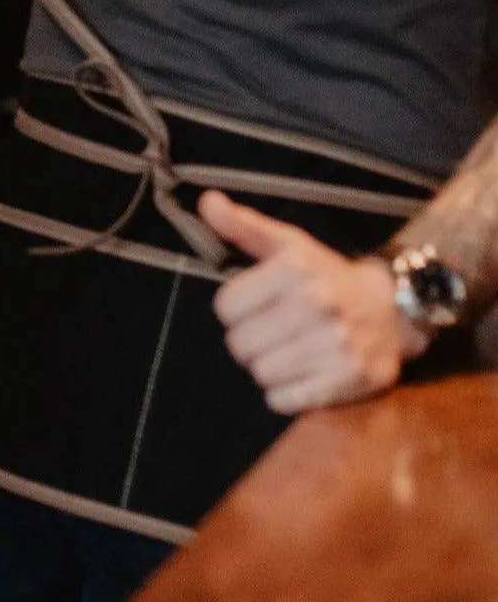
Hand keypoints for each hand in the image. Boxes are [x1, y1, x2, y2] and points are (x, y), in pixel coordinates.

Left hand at [204, 190, 423, 415]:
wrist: (395, 309)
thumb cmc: (327, 276)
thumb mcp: (287, 244)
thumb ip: (242, 226)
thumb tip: (207, 201)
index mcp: (296, 269)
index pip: (225, 308)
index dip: (234, 310)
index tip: (253, 307)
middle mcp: (319, 304)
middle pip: (240, 345)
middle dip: (249, 341)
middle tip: (271, 333)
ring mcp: (339, 344)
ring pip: (261, 374)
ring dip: (268, 367)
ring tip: (288, 352)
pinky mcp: (353, 379)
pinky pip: (285, 400)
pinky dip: (286, 394)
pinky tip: (302, 374)